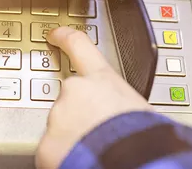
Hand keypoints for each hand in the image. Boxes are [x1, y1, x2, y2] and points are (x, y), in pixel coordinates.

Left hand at [35, 27, 152, 168]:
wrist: (135, 164)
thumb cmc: (145, 138)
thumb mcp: (138, 108)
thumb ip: (117, 101)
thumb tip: (119, 111)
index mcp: (102, 79)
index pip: (79, 46)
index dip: (64, 38)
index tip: (55, 35)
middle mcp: (74, 92)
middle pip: (70, 98)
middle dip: (80, 112)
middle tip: (97, 130)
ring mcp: (57, 117)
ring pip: (61, 125)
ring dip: (73, 135)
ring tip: (95, 149)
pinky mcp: (46, 145)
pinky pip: (53, 149)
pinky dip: (64, 154)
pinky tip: (81, 160)